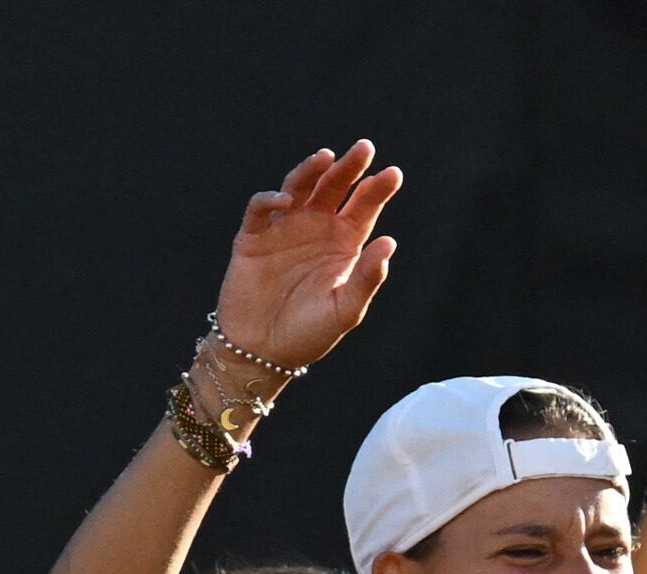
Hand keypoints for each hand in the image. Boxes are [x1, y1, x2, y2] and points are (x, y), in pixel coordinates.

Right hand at [215, 142, 403, 374]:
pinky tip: (286, 200)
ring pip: (299, 189)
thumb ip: (367, 278)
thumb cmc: (309, 334)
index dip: (377, 189)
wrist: (263, 351)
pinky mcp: (253, 238)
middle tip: (364, 149)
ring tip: (327, 158)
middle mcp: (316, 230)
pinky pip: (261, 210)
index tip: (393, 173)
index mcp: (343, 245)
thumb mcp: (345, 309)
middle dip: (349, 168)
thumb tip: (389, 242)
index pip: (363, 208)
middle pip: (334, 189)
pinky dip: (270, 200)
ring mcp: (284, 230)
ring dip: (311, 171)